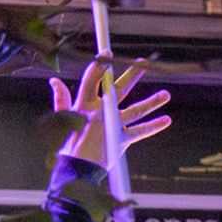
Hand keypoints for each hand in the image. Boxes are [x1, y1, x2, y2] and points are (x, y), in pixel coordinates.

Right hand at [50, 59, 171, 168]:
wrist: (76, 168)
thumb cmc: (68, 143)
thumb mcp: (63, 118)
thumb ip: (62, 98)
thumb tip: (54, 81)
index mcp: (83, 105)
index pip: (92, 80)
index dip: (99, 65)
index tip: (107, 53)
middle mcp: (100, 112)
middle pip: (118, 89)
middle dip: (132, 75)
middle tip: (144, 63)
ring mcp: (112, 126)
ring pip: (136, 110)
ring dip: (152, 102)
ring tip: (166, 94)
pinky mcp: (122, 140)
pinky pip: (141, 131)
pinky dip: (154, 126)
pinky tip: (167, 120)